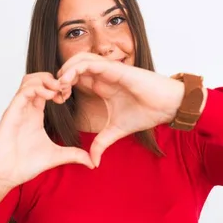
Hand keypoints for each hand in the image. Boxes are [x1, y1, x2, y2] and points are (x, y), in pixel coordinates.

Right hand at [0, 72, 94, 190]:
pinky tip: (50, 97)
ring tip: (58, 90)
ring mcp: (18, 109)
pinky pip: (23, 92)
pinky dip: (38, 88)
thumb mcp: (56, 157)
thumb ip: (73, 155)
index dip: (60, 87)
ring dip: (45, 80)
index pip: (46, 89)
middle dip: (54, 79)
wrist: (4, 176)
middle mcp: (26, 109)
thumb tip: (92, 162)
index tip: (70, 95)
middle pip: (37, 79)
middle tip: (66, 89)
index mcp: (35, 114)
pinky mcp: (11, 113)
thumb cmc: (24, 165)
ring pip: (29, 80)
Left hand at [57, 52, 185, 166]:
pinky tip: (66, 82)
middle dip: (60, 78)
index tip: (58, 102)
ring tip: (59, 88)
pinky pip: (88, 62)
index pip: (76, 78)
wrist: (168, 106)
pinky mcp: (114, 68)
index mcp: (102, 85)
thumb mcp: (116, 132)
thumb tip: (93, 162)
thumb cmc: (147, 113)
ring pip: (78, 60)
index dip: (63, 87)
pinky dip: (74, 69)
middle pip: (73, 66)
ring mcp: (108, 69)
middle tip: (54, 95)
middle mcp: (103, 75)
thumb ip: (101, 143)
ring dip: (65, 71)